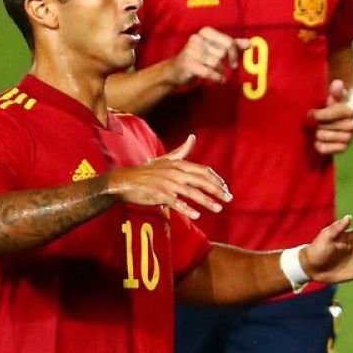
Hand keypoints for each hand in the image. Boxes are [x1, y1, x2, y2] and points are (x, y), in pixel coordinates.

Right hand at [105, 135, 230, 219]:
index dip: (216, 179)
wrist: (124, 181)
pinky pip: (176, 202)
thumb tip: (193, 137)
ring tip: (218, 208)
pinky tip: (196, 215)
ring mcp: (167, 183)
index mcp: (179, 164)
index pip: (203, 171)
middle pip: (202, 181)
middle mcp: (175, 172)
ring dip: (207, 201)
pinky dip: (187, 209)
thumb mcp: (165, 159)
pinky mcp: (159, 194)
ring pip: (192, 192)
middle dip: (217, 190)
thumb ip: (182, 151)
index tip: (225, 188)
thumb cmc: (146, 171)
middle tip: (229, 198)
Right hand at [170, 27, 250, 85]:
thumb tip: (250, 43)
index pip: (228, 41)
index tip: (234, 63)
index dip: (234, 53)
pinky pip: (209, 72)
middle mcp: (197, 39)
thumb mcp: (215, 48)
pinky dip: (217, 78)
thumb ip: (232, 45)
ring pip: (216, 62)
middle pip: (222, 52)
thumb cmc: (199, 58)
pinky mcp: (188, 64)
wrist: (175, 70)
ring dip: (220, 71)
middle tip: (225, 68)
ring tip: (216, 72)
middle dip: (226, 62)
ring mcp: (191, 51)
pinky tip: (219, 80)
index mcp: (205, 32)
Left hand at [310, 79, 352, 154]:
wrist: (349, 114)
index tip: (310, 114)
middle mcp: (352, 125)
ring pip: (330, 137)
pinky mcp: (345, 146)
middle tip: (317, 123)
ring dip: (320, 134)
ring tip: (318, 130)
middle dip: (320, 124)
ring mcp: (350, 137)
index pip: (332, 113)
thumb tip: (337, 83)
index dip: (319, 114)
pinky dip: (324, 148)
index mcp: (350, 111)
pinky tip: (316, 143)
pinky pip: (335, 150)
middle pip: (329, 126)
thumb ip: (336, 90)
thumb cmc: (339, 102)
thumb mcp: (338, 94)